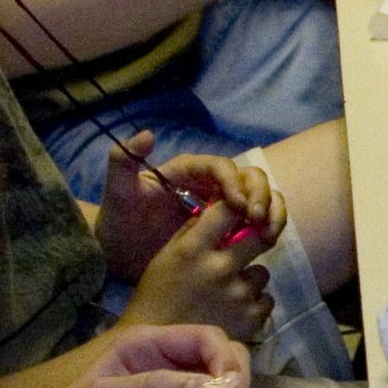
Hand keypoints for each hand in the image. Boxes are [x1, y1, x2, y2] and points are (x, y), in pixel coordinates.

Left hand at [96, 134, 273, 281]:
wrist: (119, 252)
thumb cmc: (119, 219)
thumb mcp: (117, 190)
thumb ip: (123, 160)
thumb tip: (146, 134)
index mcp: (188, 171)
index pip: (220, 166)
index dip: (233, 181)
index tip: (238, 205)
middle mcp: (209, 184)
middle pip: (248, 177)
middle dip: (259, 194)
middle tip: (256, 220)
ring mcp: (220, 207)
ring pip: (258, 197)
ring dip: (271, 209)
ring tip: (268, 233)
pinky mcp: (227, 229)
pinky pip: (256, 222)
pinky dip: (268, 226)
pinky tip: (266, 242)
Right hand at [123, 197, 283, 339]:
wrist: (159, 347)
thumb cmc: (159, 296)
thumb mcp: (168, 256)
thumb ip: (195, 231)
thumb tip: (224, 205)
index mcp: (193, 250)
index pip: (230, 209)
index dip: (239, 207)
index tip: (240, 213)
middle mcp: (218, 269)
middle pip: (261, 235)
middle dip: (256, 239)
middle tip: (244, 250)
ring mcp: (238, 296)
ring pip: (263, 272)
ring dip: (250, 279)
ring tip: (227, 293)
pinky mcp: (251, 319)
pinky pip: (266, 300)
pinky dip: (254, 304)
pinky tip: (233, 311)